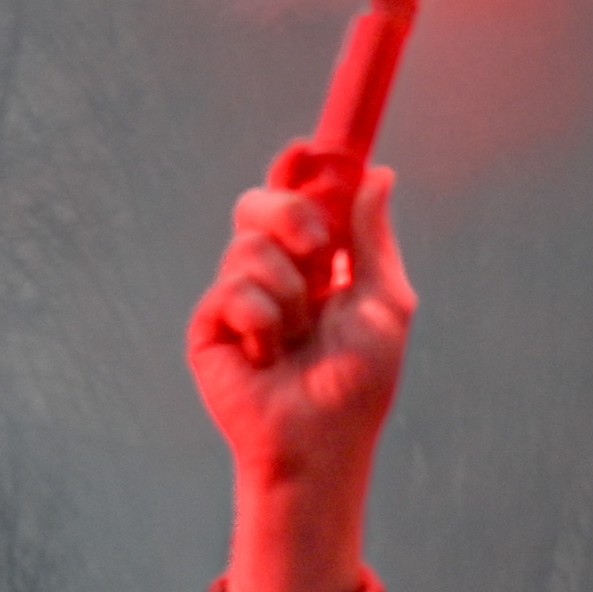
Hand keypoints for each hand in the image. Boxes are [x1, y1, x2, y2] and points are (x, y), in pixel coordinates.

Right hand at [186, 150, 412, 591]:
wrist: (321, 442)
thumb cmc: (358, 384)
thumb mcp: (384, 302)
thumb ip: (373, 240)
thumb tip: (379, 175)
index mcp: (315, 263)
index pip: (298, 198)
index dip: (298, 169)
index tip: (309, 149)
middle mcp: (273, 274)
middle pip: (259, 204)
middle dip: (290, 215)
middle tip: (318, 252)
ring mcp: (236, 299)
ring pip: (248, 247)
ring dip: (288, 293)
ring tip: (297, 339)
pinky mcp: (208, 327)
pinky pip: (231, 290)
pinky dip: (262, 321)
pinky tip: (267, 356)